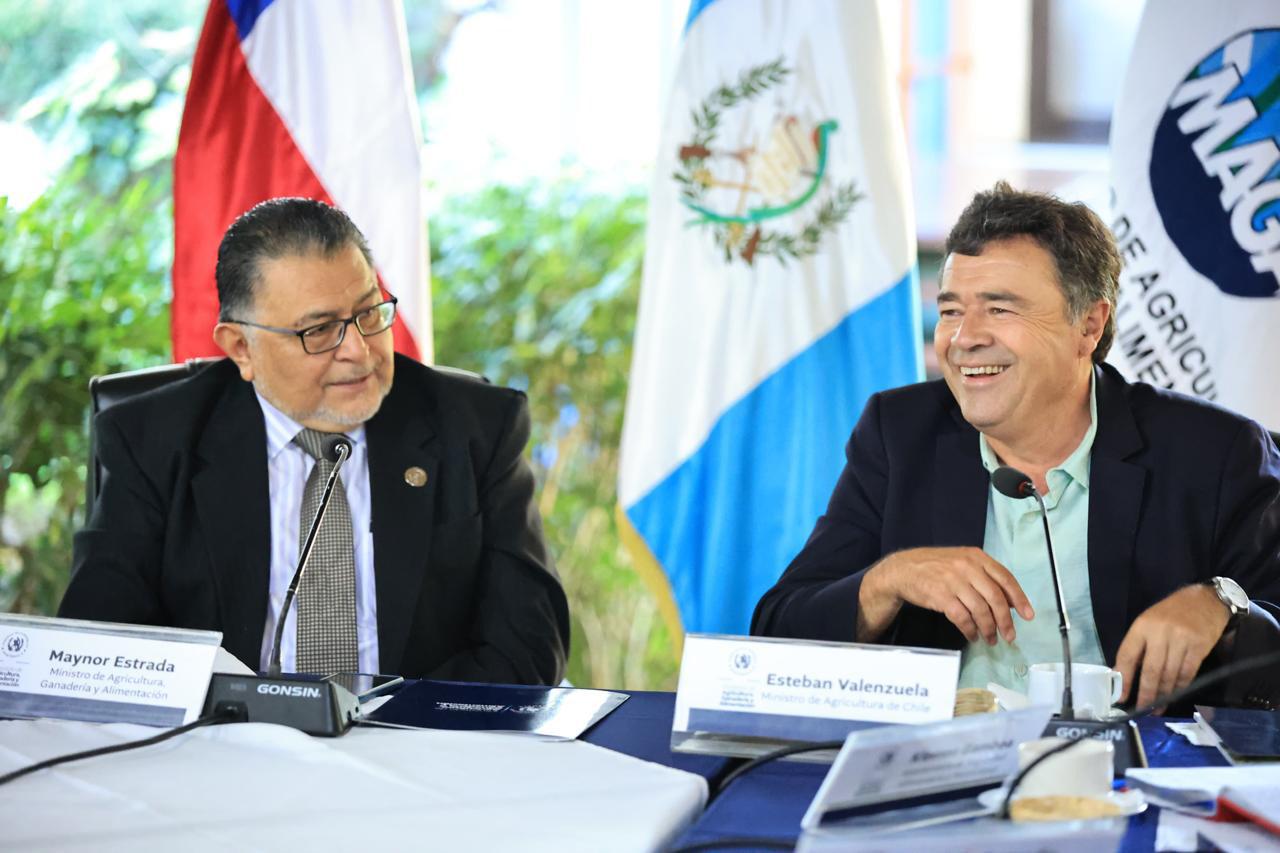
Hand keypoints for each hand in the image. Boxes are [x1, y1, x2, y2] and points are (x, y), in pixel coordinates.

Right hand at [858, 547, 1034, 643]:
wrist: (903, 569)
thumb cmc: (936, 567)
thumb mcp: (962, 562)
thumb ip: (985, 577)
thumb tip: (1009, 601)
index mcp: (976, 557)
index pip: (1005, 578)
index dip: (1019, 599)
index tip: (1027, 615)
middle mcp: (967, 567)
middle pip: (995, 598)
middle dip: (1005, 621)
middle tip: (1009, 636)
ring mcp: (953, 581)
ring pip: (980, 611)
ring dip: (988, 629)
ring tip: (990, 639)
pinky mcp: (941, 596)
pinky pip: (962, 618)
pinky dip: (970, 630)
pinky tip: (972, 635)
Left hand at [1115, 584, 1230, 712]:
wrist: (1205, 600)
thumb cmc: (1171, 613)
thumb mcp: (1148, 622)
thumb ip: (1138, 646)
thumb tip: (1124, 674)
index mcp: (1142, 626)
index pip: (1127, 655)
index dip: (1124, 679)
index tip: (1120, 697)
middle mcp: (1160, 633)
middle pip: (1150, 670)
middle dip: (1146, 693)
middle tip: (1142, 710)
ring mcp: (1181, 640)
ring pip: (1169, 674)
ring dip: (1164, 695)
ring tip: (1158, 708)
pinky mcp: (1199, 647)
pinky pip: (1187, 673)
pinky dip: (1180, 687)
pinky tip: (1175, 695)